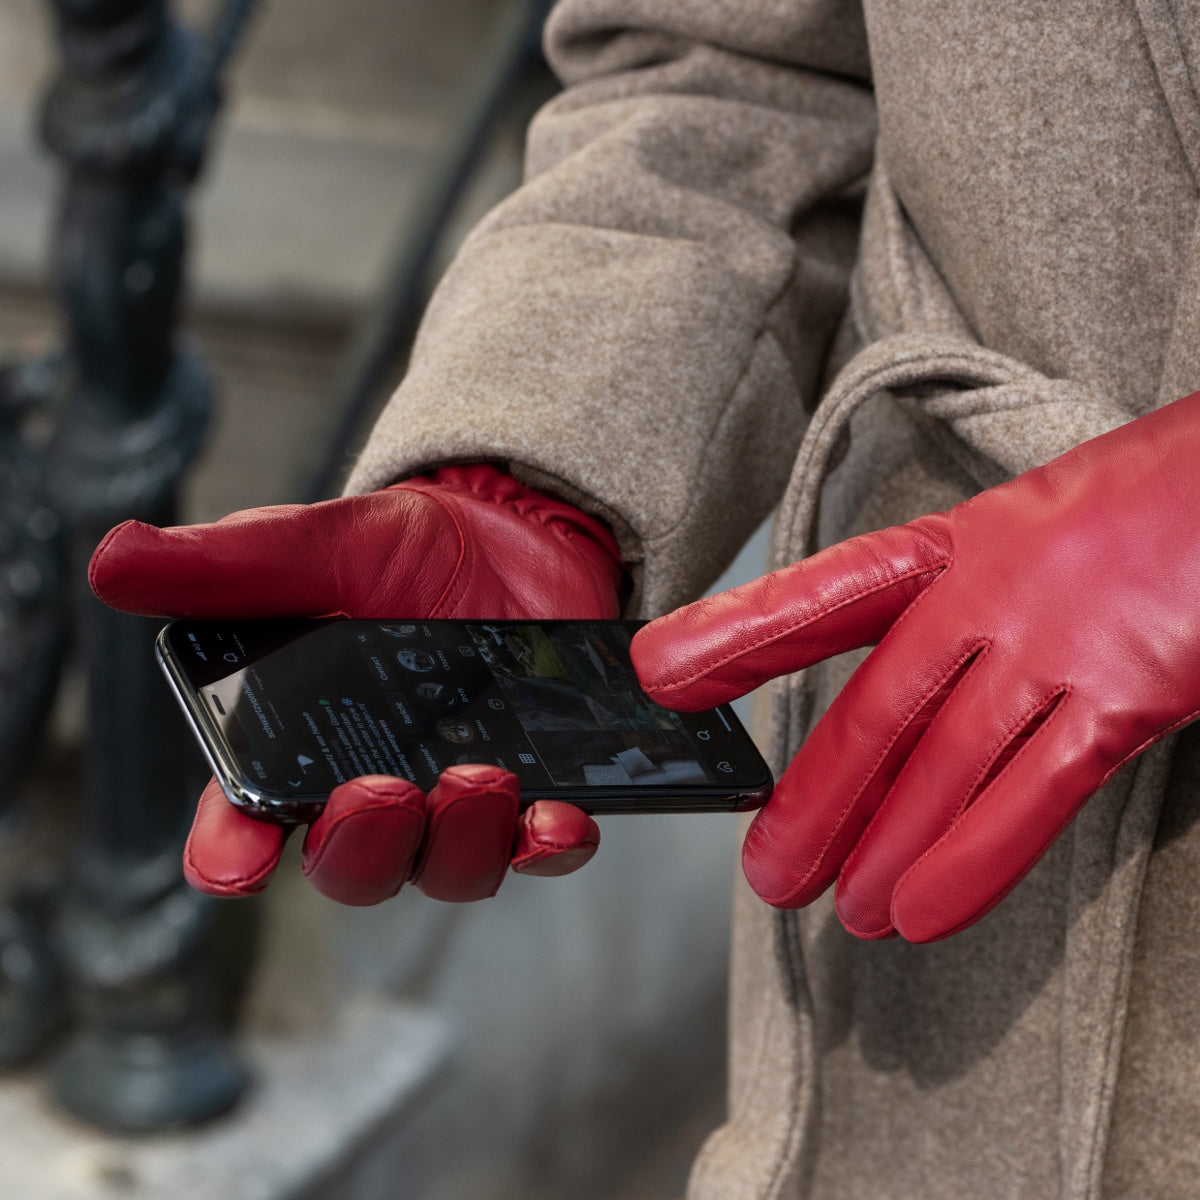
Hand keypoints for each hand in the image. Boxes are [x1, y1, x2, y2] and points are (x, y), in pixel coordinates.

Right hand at [90, 465, 623, 903]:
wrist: (509, 531)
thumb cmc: (399, 550)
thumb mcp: (315, 545)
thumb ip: (228, 566)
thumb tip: (114, 559)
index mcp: (296, 745)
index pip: (242, 823)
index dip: (231, 852)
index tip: (236, 858)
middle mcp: (371, 788)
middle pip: (351, 867)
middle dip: (359, 846)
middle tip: (378, 793)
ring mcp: (455, 796)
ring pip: (446, 870)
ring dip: (457, 845)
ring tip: (478, 779)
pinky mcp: (533, 787)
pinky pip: (539, 849)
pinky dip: (550, 847)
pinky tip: (559, 821)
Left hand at [632, 390, 1199, 941]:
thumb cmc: (1145, 504)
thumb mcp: (1031, 528)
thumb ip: (969, 599)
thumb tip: (922, 683)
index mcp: (956, 544)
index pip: (824, 595)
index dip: (738, 634)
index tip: (661, 671)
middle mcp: (989, 591)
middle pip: (876, 710)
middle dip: (816, 799)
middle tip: (766, 874)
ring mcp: (1056, 639)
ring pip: (943, 762)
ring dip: (885, 847)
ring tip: (844, 916)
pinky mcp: (1132, 688)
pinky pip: (1039, 788)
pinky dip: (978, 855)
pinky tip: (924, 913)